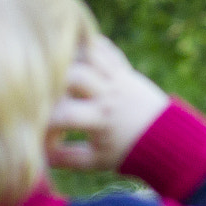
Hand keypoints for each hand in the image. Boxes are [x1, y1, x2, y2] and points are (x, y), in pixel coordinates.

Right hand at [45, 33, 170, 172]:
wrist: (167, 137)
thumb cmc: (128, 151)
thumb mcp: (97, 161)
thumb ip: (67, 159)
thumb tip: (38, 156)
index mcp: (101, 120)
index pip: (65, 115)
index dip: (46, 122)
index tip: (39, 131)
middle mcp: (109, 95)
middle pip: (76, 75)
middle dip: (54, 79)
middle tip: (42, 88)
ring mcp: (117, 78)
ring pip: (89, 54)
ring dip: (68, 57)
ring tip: (52, 66)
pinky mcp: (123, 69)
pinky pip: (104, 48)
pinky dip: (86, 45)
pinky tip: (71, 52)